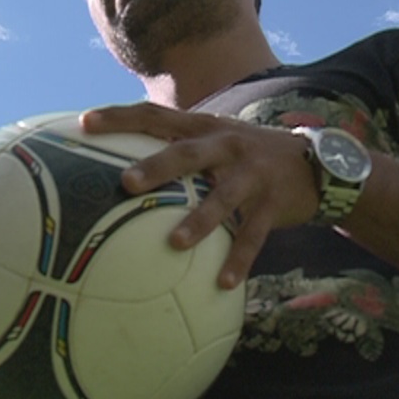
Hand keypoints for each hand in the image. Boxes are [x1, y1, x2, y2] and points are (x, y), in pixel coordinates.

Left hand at [81, 102, 318, 288]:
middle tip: (126, 183)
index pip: (155, 115)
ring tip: (175, 243)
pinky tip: (222, 282)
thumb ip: (176, 145)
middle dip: (157, 167)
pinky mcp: (272, 204)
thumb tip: (117, 162)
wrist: (314, 165)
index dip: (121, 117)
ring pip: (222, 198)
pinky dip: (238, 259)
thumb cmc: (246, 156)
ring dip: (199, 221)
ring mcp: (251, 175)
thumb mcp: (215, 139)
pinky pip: (252, 235)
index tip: (85, 123)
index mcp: (204, 128)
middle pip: (187, 153)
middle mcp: (226, 145)